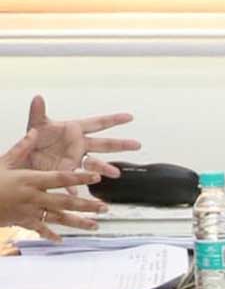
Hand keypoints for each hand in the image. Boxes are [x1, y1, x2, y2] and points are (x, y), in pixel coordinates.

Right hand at [0, 130, 107, 241]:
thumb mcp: (3, 162)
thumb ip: (22, 148)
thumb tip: (35, 131)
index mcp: (30, 180)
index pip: (60, 178)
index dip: (79, 178)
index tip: (96, 178)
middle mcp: (33, 197)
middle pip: (65, 202)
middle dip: (87, 205)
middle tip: (105, 207)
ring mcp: (28, 212)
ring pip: (58, 218)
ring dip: (78, 222)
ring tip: (95, 226)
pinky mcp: (22, 222)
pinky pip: (40, 229)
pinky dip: (51, 235)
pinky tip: (62, 240)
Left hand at [25, 95, 140, 179]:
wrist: (24, 159)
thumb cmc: (32, 140)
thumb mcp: (35, 125)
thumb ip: (37, 112)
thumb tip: (38, 97)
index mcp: (74, 130)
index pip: (98, 123)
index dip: (114, 120)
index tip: (129, 117)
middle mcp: (79, 145)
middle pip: (104, 144)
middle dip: (121, 144)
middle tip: (136, 145)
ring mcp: (74, 159)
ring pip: (94, 163)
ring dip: (105, 168)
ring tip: (115, 173)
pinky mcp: (66, 172)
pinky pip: (73, 179)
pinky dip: (75, 186)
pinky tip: (78, 191)